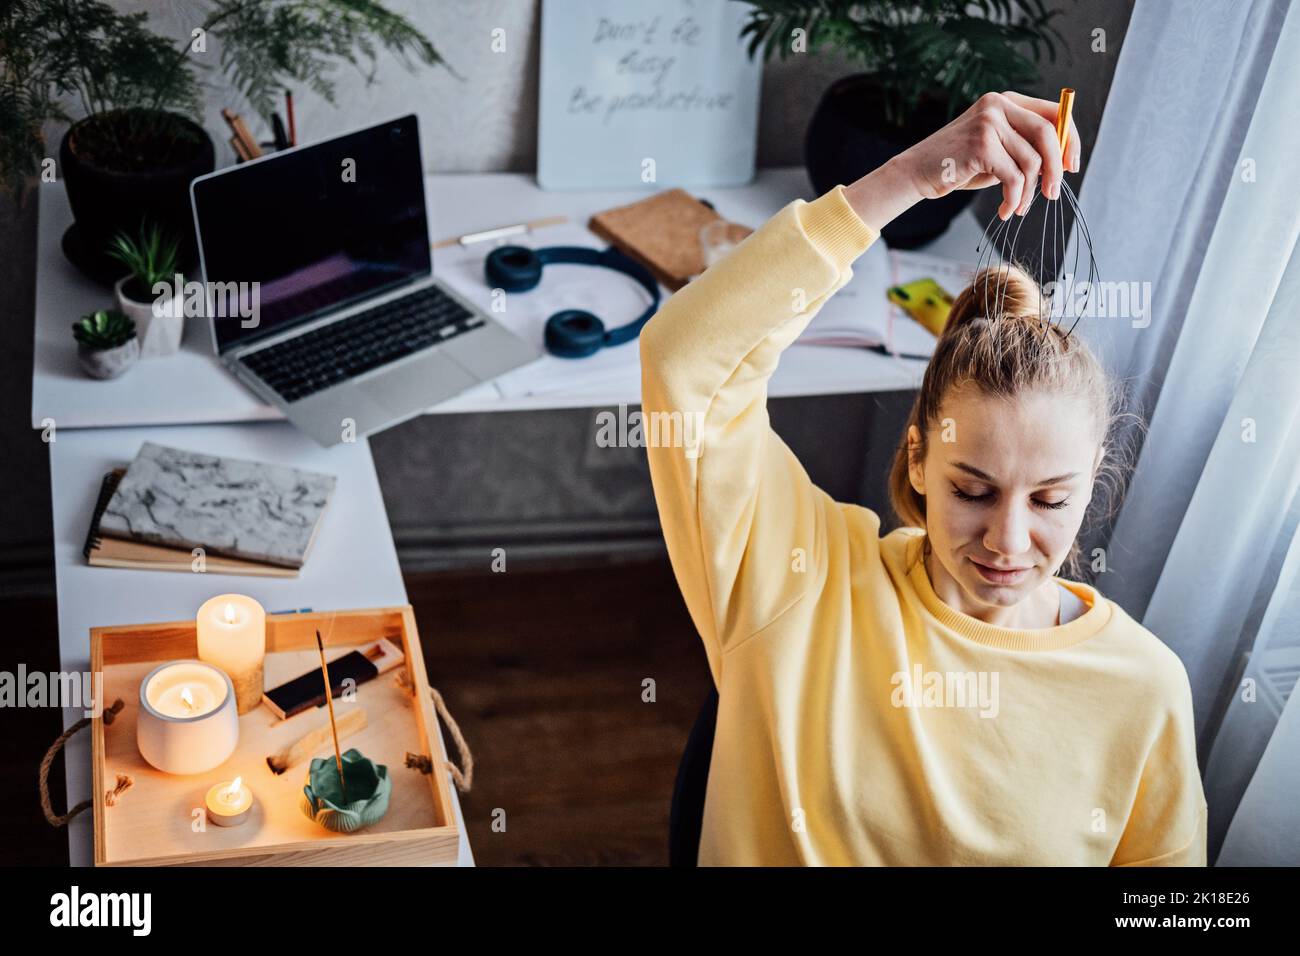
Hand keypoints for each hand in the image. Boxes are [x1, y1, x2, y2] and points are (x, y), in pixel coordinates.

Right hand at [843, 91, 1081, 230]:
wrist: (916, 172)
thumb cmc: (958, 166)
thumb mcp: (997, 151)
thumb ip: (1024, 147)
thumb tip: (1062, 161)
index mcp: (1006, 101)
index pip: (1054, 113)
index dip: (1070, 140)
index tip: (1072, 166)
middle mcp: (998, 105)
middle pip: (1048, 134)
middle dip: (1055, 169)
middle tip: (1053, 194)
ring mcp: (989, 122)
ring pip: (1031, 161)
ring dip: (1029, 192)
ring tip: (1018, 208)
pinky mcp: (981, 144)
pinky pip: (1013, 177)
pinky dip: (1013, 198)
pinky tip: (1005, 209)